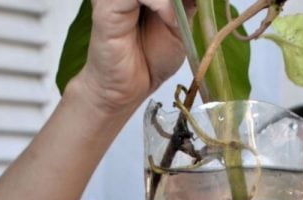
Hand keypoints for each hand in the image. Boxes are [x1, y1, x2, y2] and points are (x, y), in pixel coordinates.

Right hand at [72, 0, 194, 114]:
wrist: (127, 87)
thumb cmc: (150, 58)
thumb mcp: (180, 26)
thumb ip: (186, 4)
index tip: (196, 3)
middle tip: (189, 9)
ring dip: (173, 0)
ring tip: (180, 18)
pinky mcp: (106, 6)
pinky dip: (162, 4)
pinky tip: (171, 20)